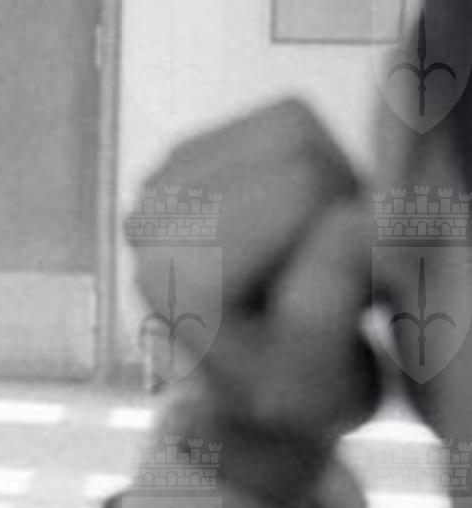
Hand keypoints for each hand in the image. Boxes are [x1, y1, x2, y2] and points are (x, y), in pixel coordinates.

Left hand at [131, 99, 378, 507]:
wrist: (254, 386)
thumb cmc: (291, 387)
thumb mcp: (323, 370)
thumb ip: (333, 293)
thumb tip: (354, 218)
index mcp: (178, 271)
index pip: (301, 187)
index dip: (345, 230)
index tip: (337, 291)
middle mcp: (153, 218)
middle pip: (294, 149)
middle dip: (334, 203)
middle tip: (324, 268)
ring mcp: (163, 181)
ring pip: (290, 127)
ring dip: (323, 180)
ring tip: (307, 246)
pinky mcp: (186, 155)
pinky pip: (280, 120)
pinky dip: (306, 160)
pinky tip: (290, 220)